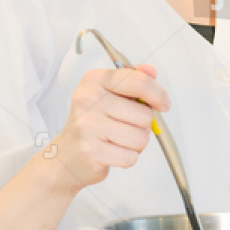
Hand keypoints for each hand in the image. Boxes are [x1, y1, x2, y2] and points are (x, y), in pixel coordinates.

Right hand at [48, 64, 168, 190]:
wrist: (66, 156)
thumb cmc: (92, 123)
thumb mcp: (109, 94)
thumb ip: (132, 80)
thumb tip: (152, 71)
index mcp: (94, 80)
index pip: (139, 81)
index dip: (158, 95)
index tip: (163, 104)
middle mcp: (87, 99)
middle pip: (144, 115)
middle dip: (142, 126)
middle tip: (125, 127)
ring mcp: (88, 126)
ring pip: (140, 138)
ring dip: (136, 144)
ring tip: (118, 140)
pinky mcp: (91, 151)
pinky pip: (130, 157)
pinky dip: (127, 158)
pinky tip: (112, 153)